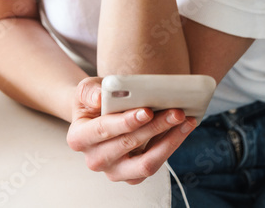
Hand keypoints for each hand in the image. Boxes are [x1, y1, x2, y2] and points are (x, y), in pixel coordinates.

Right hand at [66, 77, 196, 183]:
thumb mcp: (86, 89)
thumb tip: (99, 98)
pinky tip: (182, 129)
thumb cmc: (94, 101)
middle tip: (176, 112)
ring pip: (146, 163)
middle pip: (128, 144)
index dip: (126, 122)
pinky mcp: (133, 176)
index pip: (103, 130)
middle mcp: (94, 160)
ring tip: (185, 121)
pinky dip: (171, 146)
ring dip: (169, 141)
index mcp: (78, 138)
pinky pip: (155, 165)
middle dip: (155, 127)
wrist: (100, 115)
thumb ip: (89, 91)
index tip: (147, 111)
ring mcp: (115, 171)